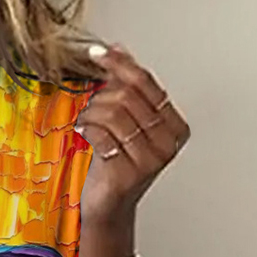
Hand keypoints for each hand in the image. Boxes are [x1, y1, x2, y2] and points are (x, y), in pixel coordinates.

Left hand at [76, 43, 190, 229]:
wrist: (107, 206)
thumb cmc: (115, 165)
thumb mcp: (125, 124)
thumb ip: (126, 90)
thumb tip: (118, 50)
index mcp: (174, 126)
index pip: (146, 83)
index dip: (119, 64)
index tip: (98, 53)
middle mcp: (167, 142)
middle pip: (128, 96)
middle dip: (101, 96)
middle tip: (90, 107)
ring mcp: (149, 159)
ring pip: (113, 112)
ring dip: (91, 112)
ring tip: (86, 122)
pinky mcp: (128, 172)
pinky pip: (101, 134)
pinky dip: (86, 127)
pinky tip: (82, 130)